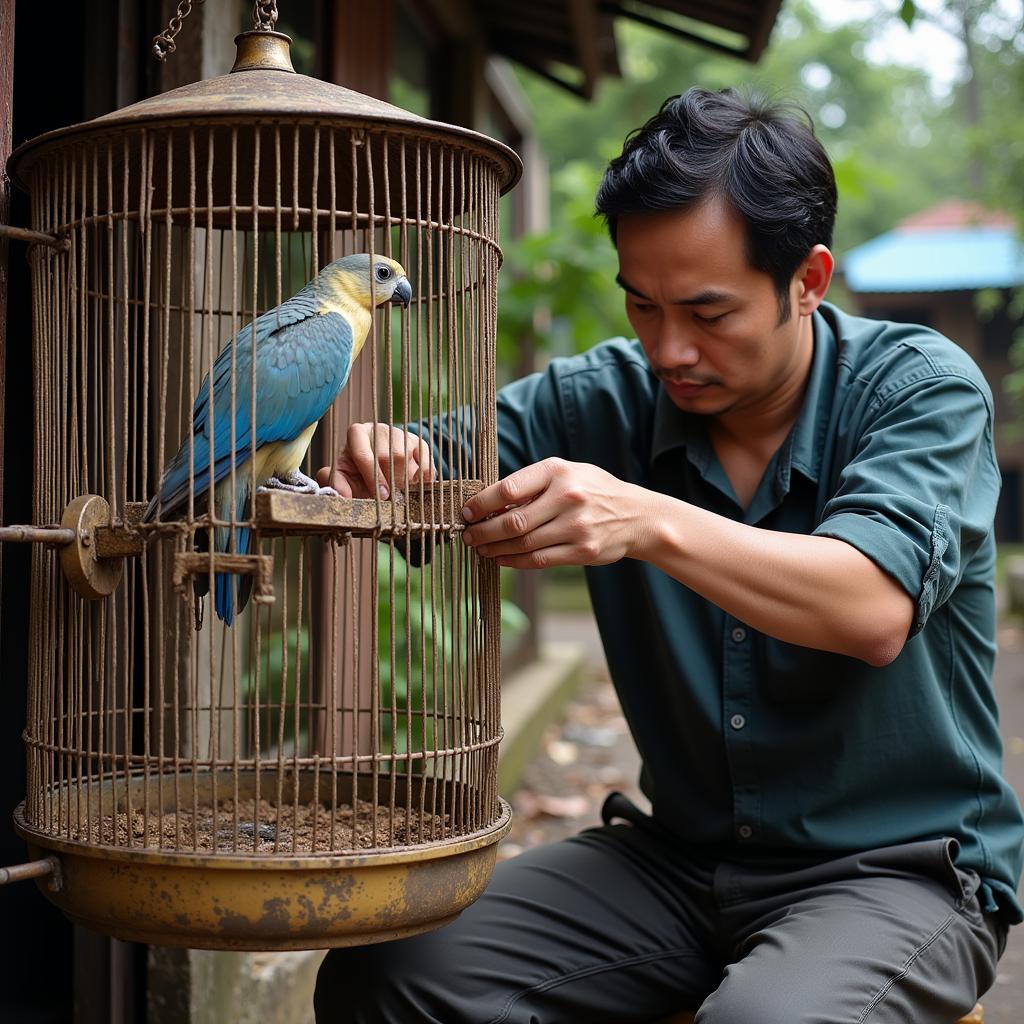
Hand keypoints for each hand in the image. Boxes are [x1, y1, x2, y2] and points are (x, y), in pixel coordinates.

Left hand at [316, 422, 435, 498]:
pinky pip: (425, 457)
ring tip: (398, 490)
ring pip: (404, 455)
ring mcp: (400, 433)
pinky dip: (423, 474)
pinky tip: (417, 483)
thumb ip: (337, 484)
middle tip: (389, 497)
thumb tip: (341, 495)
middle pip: (385, 454)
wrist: (382, 474)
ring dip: (403, 479)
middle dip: (388, 480)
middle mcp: (378, 429)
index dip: (371, 476)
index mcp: (357, 434)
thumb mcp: (344, 479)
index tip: (381, 496)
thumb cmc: (358, 476)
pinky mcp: (418, 443)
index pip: (362, 451)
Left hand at [461, 458, 650, 568]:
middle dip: (483, 531)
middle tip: (468, 536)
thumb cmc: (592, 491)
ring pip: (523, 544)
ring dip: (495, 549)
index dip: (481, 503)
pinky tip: (501, 559)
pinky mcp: (583, 551)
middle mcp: (568, 497)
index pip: (509, 489)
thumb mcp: (567, 473)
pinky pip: (539, 560)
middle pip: (513, 521)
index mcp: (558, 471)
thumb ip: (532, 485)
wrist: (637, 515)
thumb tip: (489, 505)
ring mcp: (577, 527)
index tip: (467, 512)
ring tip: (480, 549)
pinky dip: (514, 562)